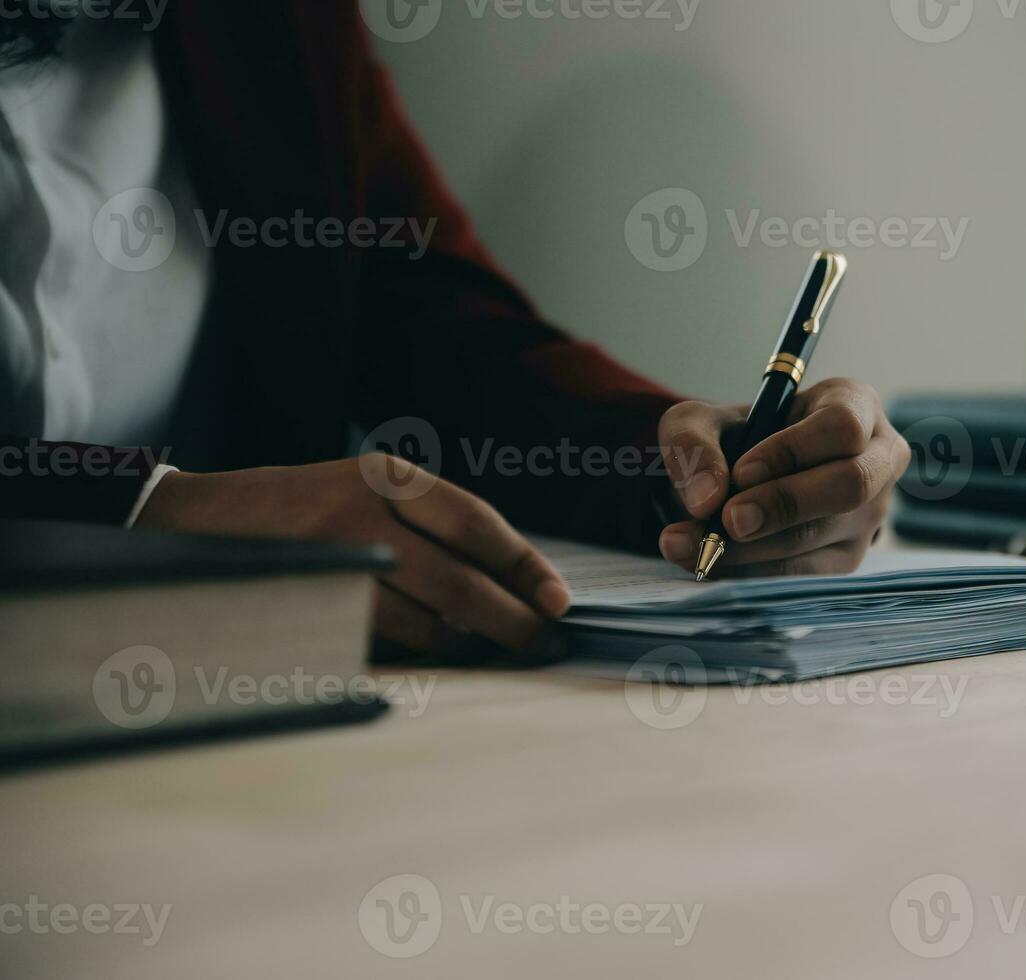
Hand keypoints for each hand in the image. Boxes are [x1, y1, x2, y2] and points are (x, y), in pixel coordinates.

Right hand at [135, 457, 570, 657]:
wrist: (191, 521)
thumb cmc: (303, 513)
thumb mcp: (365, 492)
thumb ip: (430, 527)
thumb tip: (510, 585)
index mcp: (388, 476)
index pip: (477, 522)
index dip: (525, 566)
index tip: (559, 600)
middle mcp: (362, 512)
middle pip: (459, 581)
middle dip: (508, 620)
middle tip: (537, 642)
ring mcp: (330, 561)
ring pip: (422, 622)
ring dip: (455, 641)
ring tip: (468, 642)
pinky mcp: (308, 605)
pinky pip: (380, 645)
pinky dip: (408, 653)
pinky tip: (416, 648)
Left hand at [657, 379, 909, 576]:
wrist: (740, 478)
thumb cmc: (734, 437)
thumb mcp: (699, 422)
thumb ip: (693, 444)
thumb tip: (705, 500)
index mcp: (854, 405)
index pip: (842, 427)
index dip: (792, 451)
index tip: (741, 472)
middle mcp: (877, 460)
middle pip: (850, 485)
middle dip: (784, 505)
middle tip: (727, 519)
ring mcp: (869, 515)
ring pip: (822, 536)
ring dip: (753, 548)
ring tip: (691, 545)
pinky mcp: (848, 558)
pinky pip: (805, 573)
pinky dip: (752, 572)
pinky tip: (711, 563)